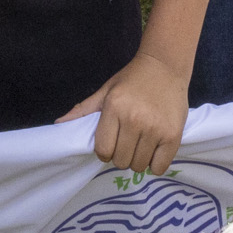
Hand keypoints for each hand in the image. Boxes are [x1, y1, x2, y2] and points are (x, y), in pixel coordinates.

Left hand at [58, 51, 189, 176]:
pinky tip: (154, 149)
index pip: (103, 150)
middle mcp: (134, 120)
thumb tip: (59, 124)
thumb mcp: (105, 90)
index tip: (111, 143)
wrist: (165, 66)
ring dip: (137, 159)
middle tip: (127, 141)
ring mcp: (155, 128)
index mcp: (114, 108)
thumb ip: (83, 110)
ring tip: (141, 143)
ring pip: (139, 166)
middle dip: (121, 155)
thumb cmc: (132, 79)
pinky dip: (155, 163)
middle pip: (120, 161)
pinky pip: (159, 167)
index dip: (105, 151)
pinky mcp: (173, 135)